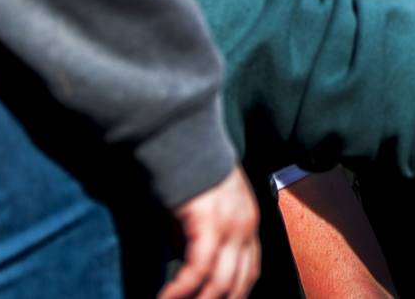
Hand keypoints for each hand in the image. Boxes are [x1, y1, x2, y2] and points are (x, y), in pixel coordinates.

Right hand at [158, 166, 258, 298]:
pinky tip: (165, 298)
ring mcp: (231, 224)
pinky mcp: (210, 222)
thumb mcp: (199, 208)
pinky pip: (198, 270)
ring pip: (221, 283)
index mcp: (247, 221)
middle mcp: (246, 225)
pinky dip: (180, 290)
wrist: (180, 132)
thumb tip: (181, 260)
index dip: (232, 295)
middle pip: (238, 284)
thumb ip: (196, 235)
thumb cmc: (185, 166)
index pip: (249, 272)